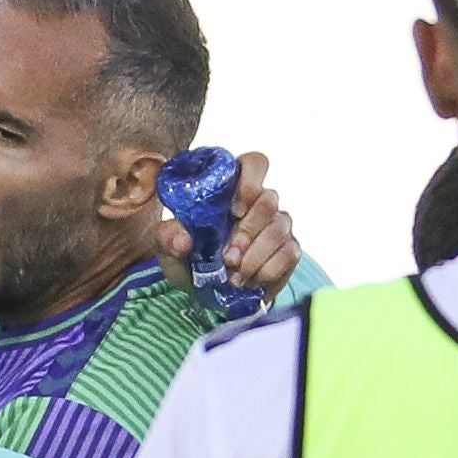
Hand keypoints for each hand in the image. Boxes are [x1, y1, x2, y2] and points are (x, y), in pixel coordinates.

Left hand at [156, 149, 300, 299]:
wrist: (207, 293)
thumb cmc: (189, 259)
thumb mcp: (169, 248)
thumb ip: (169, 238)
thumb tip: (182, 239)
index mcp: (232, 188)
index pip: (255, 164)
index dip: (250, 181)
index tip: (234, 210)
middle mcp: (260, 201)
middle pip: (269, 200)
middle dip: (248, 231)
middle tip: (228, 258)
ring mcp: (277, 225)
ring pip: (279, 230)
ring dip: (255, 257)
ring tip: (234, 276)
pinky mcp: (288, 250)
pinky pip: (288, 254)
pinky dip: (267, 272)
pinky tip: (250, 282)